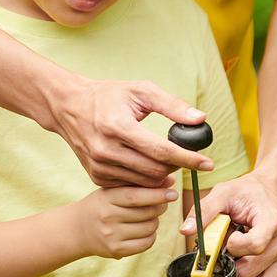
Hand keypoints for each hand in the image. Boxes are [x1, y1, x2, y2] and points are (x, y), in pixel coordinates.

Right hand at [50, 78, 214, 186]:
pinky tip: (147, 166)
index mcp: (118, 126)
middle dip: (177, 166)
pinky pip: (131, 185)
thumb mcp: (140, 91)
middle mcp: (106, 149)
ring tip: (168, 161)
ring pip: (146, 182)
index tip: (208, 164)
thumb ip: (172, 105)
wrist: (68, 106)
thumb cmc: (108, 96)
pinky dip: (145, 179)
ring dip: (163, 175)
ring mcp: (99, 166)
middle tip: (184, 157)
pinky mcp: (97, 176)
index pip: (162, 150)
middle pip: (156, 170)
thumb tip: (200, 120)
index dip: (188, 159)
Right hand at [73, 178, 176, 258]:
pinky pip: (146, 243)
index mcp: (106, 198)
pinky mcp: (116, 250)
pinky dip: (150, 236)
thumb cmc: (102, 205)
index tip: (173, 193)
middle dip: (160, 207)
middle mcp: (107, 217)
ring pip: (150, 228)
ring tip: (147, 217)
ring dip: (154, 222)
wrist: (77, 229)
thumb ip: (139, 185)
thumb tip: (170, 181)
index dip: (158, 194)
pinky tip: (143, 230)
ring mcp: (111, 235)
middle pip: (147, 213)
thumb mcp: (114, 190)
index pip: (136, 196)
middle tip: (160, 203)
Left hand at [180, 173, 276, 276]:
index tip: (229, 242)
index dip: (236, 249)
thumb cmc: (249, 193)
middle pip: (254, 272)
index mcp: (272, 221)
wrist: (275, 192)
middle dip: (232, 274)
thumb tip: (186, 231)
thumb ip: (205, 211)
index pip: (256, 245)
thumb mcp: (225, 193)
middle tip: (224, 265)